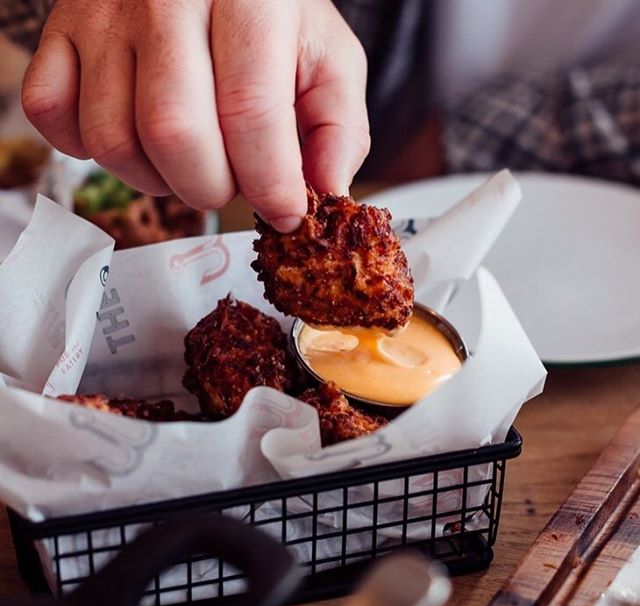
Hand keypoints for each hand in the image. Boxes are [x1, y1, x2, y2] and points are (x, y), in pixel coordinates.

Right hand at [22, 0, 369, 230]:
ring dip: (157, 180)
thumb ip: (339, 126)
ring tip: (189, 162)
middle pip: (174, 134)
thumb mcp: (328, 59)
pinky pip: (55, 117)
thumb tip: (327, 191)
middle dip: (212, 189)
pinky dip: (92, 151)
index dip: (271, 183)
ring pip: (113, 140)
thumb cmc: (269, 17)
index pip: (251, 112)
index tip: (285, 213)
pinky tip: (135, 138)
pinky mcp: (61, 32)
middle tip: (233, 185)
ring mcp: (103, 14)